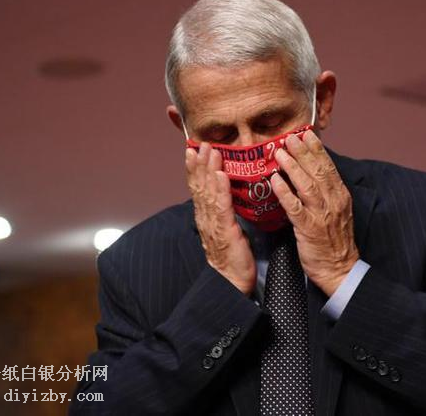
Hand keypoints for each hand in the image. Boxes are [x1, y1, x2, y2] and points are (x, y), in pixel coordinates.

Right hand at [186, 143, 256, 295]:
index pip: (197, 188)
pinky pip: (221, 206)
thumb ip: (222, 212)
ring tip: (210, 151)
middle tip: (201, 143)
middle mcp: (205, 217)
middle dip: (200, 163)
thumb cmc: (231, 257)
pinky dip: (220, 188)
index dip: (194, 168)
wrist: (230, 282)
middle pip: (199, 186)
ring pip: (208, 192)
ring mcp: (212, 223)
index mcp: (205, 216)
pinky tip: (221, 174)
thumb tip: (225, 195)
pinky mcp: (224, 230)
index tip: (194, 150)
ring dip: (209, 169)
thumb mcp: (224, 229)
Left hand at [271, 131, 358, 296]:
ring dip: (292, 167)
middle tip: (289, 137)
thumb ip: (326, 193)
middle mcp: (333, 202)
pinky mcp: (309, 229)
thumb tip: (311, 173)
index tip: (305, 134)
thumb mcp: (336, 212)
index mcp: (340, 196)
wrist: (339, 269)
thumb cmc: (334, 241)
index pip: (328, 167)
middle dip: (302, 152)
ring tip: (279, 153)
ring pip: (306, 185)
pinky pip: (295, 207)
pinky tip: (275, 181)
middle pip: (317, 171)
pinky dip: (285, 192)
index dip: (316, 149)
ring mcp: (321, 215)